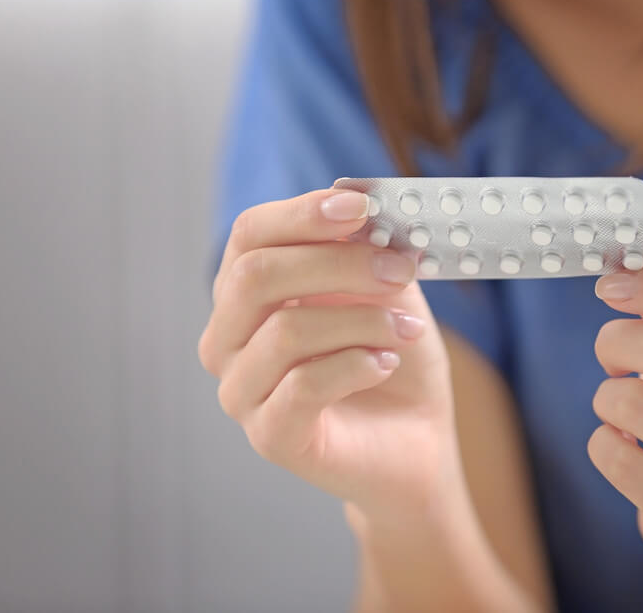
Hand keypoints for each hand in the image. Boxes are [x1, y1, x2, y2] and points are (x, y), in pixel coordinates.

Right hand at [198, 189, 459, 522]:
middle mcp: (227, 339)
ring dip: (362, 319)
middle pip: (257, 276)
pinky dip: (357, 364)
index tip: (361, 208)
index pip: (248, 235)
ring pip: (285, 330)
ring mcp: (241, 391)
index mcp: (247, 293)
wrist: (414, 442)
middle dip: (338, 263)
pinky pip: (304, 384)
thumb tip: (355, 200)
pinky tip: (388, 364)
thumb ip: (367, 249)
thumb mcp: (387, 291)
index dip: (301, 214)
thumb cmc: (394, 358)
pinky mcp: (269, 436)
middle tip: (401, 266)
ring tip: (407, 328)